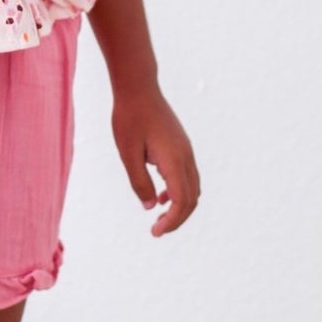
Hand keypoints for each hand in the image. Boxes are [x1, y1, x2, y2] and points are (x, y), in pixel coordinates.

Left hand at [111, 84, 200, 235]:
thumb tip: (150, 206)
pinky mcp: (182, 147)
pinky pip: (188, 176)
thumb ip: (139, 182)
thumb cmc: (129, 119)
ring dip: (180, 206)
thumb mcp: (128, 154)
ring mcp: (187, 151)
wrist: (139, 89)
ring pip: (193, 188)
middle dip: (177, 219)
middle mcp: (186, 157)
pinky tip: (160, 195)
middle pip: (192, 199)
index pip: (182, 201)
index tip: (155, 232)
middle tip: (156, 230)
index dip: (172, 222)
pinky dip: (179, 192)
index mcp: (174, 161)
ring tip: (158, 216)